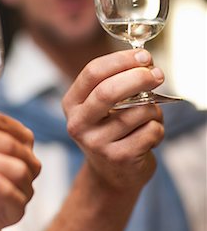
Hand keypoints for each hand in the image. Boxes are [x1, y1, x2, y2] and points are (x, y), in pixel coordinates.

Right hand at [62, 49, 164, 191]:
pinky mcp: (119, 158)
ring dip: (153, 109)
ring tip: (148, 117)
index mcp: (72, 103)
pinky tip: (148, 137)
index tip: (144, 56)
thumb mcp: (103, 105)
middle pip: (108, 91)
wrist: (111, 174)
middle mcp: (78, 123)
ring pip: (138, 111)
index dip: (121, 60)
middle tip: (157, 74)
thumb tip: (145, 61)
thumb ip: (117, 81)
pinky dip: (158, 128)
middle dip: (138, 78)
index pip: (93, 72)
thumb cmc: (111, 129)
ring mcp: (96, 143)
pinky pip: (151, 131)